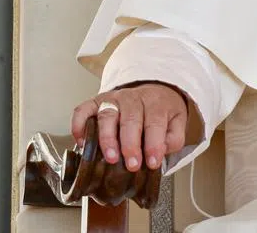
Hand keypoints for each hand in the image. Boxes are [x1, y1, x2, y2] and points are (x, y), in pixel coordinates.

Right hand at [70, 83, 188, 171]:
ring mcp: (113, 99)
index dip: (154, 145)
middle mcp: (133, 98)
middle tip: (131, 165)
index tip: (152, 163)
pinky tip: (82, 143)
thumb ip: (173, 137)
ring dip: (107, 138)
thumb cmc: (163, 111)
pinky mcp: (96, 102)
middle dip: (130, 145)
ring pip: (107, 115)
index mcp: (156, 103)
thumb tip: (161, 151)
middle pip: (131, 119)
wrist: (153, 90)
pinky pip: (83, 110)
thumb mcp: (177, 121)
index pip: (155, 123)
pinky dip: (79, 125)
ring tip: (111, 158)